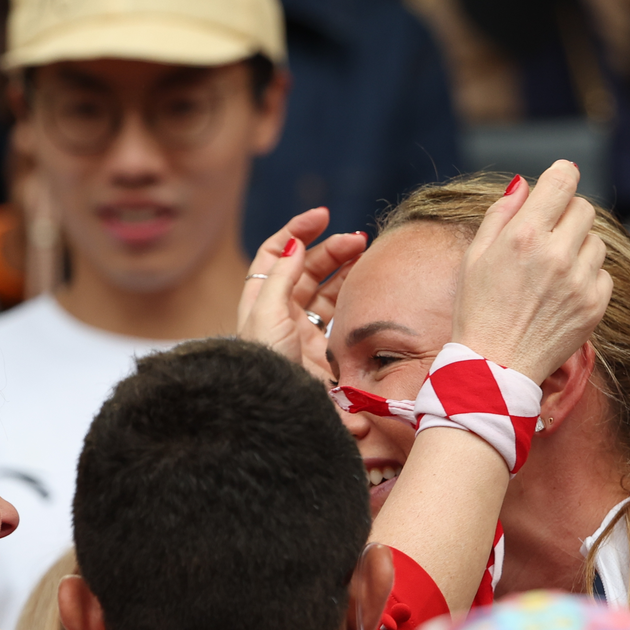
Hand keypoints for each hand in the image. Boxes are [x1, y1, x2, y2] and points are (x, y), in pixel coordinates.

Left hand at [237, 207, 366, 379]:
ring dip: (345, 270)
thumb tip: (294, 242)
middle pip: (306, 269)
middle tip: (358, 240)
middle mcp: (281, 313)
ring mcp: (304, 333)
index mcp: (261, 299)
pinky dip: (354, 299)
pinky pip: (340, 317)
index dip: (297, 231)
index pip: (275, 254)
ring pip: (327, 290)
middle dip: (331, 249)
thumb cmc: (265, 363)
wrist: (277, 412)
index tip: (323, 217)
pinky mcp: (324, 353)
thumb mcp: (268, 314)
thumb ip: (281, 276)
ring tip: (367, 254)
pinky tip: (367, 286)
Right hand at [454, 162, 611, 381]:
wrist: (494, 367)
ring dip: (578, 247)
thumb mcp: (475, 256)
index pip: (563, 180)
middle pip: (583, 208)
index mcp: (525, 235)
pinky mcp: (595, 305)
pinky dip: (587, 278)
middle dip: (566, 215)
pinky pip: (603, 273)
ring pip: (596, 240)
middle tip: (547, 237)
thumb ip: (502, 213)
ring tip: (552, 272)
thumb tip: (524, 185)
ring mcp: (580, 281)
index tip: (558, 182)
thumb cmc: (478, 311)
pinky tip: (561, 294)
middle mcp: (557, 254)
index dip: (561, 176)